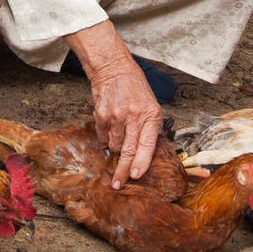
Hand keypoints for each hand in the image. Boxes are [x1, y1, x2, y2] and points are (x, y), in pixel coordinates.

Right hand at [65, 20, 161, 188]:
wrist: (113, 67)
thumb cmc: (134, 86)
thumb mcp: (150, 104)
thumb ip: (148, 127)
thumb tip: (144, 152)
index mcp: (151, 114)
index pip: (147, 144)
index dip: (142, 162)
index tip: (136, 176)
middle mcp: (134, 116)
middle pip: (128, 151)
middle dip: (123, 171)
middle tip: (118, 184)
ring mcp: (117, 116)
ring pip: (114, 145)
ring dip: (115, 147)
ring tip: (118, 133)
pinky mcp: (102, 115)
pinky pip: (103, 136)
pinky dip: (105, 136)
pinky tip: (109, 124)